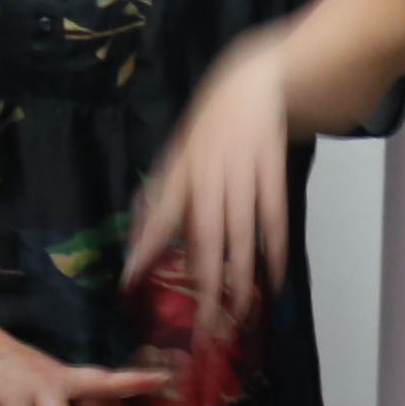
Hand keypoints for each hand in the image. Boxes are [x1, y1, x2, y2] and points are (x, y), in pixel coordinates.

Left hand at [125, 30, 293, 327]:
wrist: (257, 81)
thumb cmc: (211, 122)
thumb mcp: (179, 151)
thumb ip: (164, 195)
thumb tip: (141, 242)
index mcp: (182, 167)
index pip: (160, 212)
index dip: (145, 246)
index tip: (129, 281)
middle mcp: (210, 173)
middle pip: (206, 235)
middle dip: (205, 283)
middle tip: (203, 324)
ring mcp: (244, 172)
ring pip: (242, 234)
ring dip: (242, 277)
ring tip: (239, 314)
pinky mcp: (273, 172)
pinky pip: (275, 219)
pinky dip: (275, 251)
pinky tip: (274, 280)